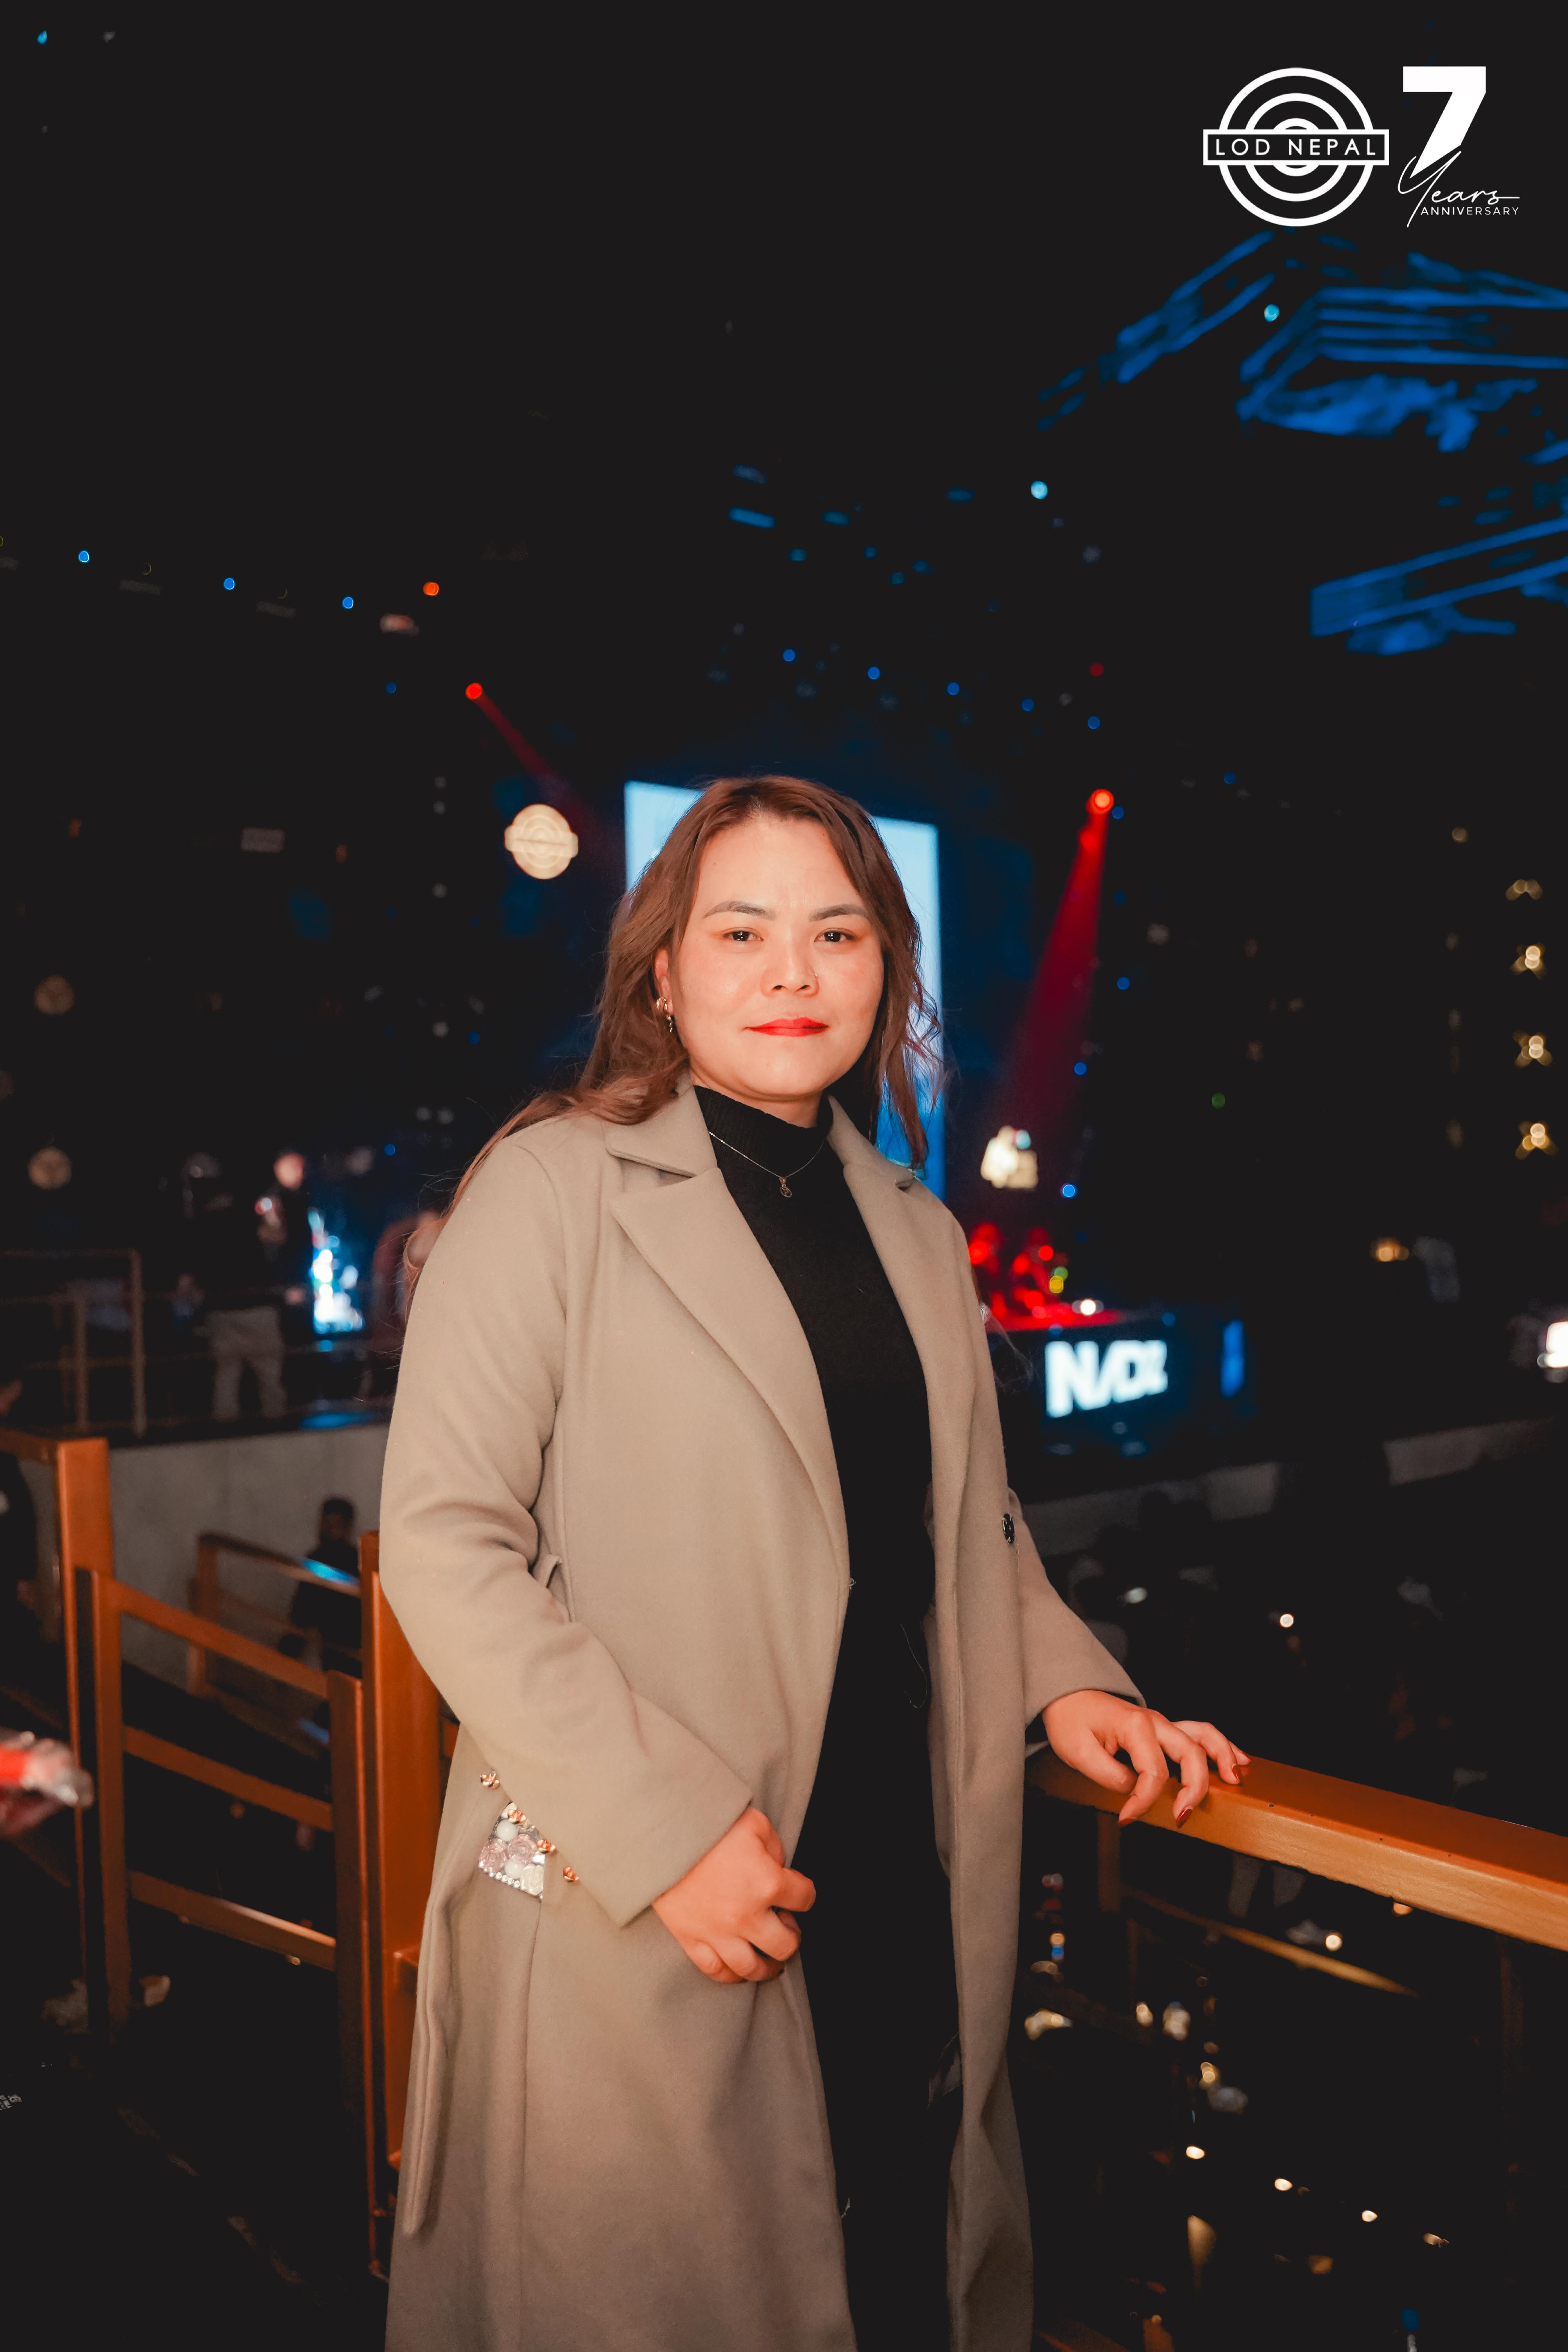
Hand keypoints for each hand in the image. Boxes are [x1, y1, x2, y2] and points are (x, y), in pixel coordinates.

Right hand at [653, 1806, 815, 1985]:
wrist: (661, 1834)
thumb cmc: (710, 1824)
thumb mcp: (755, 1824)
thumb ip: (775, 1849)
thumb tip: (779, 1869)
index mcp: (767, 1883)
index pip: (804, 1899)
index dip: (806, 1894)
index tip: (799, 1891)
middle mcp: (746, 1916)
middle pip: (785, 1946)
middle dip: (792, 1937)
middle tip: (787, 1927)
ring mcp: (717, 1932)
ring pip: (752, 1968)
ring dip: (768, 1967)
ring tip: (770, 1958)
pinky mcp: (691, 1939)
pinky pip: (716, 1970)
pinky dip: (731, 1975)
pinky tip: (738, 1969)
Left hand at [1042, 1690, 1249, 1826]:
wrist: (1067, 1698)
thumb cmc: (1071, 1721)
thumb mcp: (1078, 1751)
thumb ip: (1109, 1775)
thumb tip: (1135, 1791)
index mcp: (1134, 1725)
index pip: (1152, 1772)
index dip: (1142, 1801)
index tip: (1127, 1818)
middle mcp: (1155, 1722)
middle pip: (1190, 1753)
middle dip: (1194, 1787)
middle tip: (1183, 1816)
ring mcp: (1162, 1724)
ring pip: (1203, 1736)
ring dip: (1222, 1757)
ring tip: (1235, 1780)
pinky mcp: (1163, 1730)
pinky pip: (1199, 1734)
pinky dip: (1221, 1747)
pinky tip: (1238, 1760)